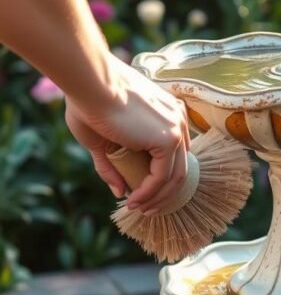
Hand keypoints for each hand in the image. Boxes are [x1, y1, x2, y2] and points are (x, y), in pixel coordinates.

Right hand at [65, 54, 190, 214]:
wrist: (90, 85)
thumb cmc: (88, 103)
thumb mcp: (101, 139)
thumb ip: (112, 164)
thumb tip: (120, 191)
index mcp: (166, 110)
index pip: (173, 149)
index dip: (160, 174)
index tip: (142, 189)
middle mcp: (177, 116)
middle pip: (178, 163)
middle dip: (162, 191)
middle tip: (144, 207)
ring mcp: (176, 127)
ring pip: (174, 174)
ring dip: (156, 197)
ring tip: (138, 209)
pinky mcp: (170, 138)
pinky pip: (163, 177)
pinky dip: (149, 193)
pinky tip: (134, 201)